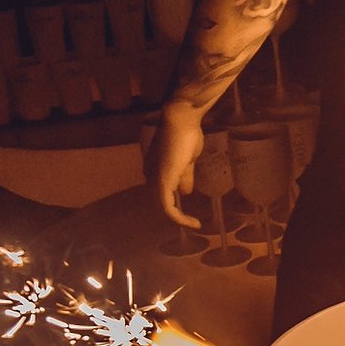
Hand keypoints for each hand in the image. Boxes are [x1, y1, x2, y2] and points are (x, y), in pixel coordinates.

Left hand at [145, 104, 202, 227]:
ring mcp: (155, 179)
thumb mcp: (187, 161)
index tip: (190, 211)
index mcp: (154, 170)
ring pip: (163, 208)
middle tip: (192, 222)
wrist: (182, 121)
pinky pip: (168, 208)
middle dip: (176, 215)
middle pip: (160, 203)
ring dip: (179, 219)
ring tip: (194, 224)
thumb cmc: (186, 135)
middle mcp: (150, 176)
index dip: (173, 205)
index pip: (160, 193)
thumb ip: (185, 177)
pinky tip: (193, 222)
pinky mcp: (163, 182)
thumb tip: (186, 193)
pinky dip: (180, 218)